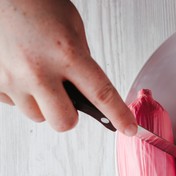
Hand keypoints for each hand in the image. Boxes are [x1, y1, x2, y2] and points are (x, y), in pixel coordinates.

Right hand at [0, 0, 136, 134]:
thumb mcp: (73, 26)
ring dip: (45, 105)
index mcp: (66, 53)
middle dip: (71, 115)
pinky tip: (23, 75)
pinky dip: (23, 96)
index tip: (129, 128)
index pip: (101, 94)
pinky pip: (15, 106)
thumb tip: (87, 87)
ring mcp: (12, 78)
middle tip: (69, 98)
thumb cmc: (36, 4)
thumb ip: (82, 59)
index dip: (118, 115)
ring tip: (41, 78)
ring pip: (38, 116)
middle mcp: (37, 70)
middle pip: (64, 121)